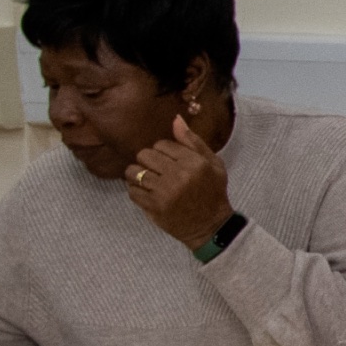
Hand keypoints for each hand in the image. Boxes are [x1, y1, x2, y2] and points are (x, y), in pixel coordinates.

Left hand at [125, 113, 233, 248]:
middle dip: (148, 161)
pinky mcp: (154, 206)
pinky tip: (147, 193)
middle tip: (156, 171)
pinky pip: (132, 190)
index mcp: (194, 162)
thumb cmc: (212, 192)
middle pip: (144, 155)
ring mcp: (165, 191)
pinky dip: (136, 191)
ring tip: (148, 181)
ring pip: (134, 172)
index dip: (162, 151)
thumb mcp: (213, 164)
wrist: (210, 226)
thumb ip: (193, 141)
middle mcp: (179, 175)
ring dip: (138, 175)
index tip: (169, 162)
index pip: (161, 144)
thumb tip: (176, 119)